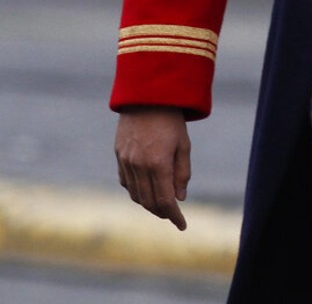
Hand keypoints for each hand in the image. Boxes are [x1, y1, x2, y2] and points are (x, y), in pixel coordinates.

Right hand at [115, 106, 190, 230]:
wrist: (147, 95)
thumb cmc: (171, 119)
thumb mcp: (183, 144)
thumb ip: (182, 173)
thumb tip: (179, 198)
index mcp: (158, 164)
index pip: (165, 201)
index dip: (174, 216)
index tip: (182, 225)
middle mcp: (139, 165)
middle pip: (148, 202)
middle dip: (162, 212)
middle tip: (172, 215)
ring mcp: (126, 161)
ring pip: (135, 194)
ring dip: (148, 203)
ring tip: (160, 204)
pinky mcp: (119, 155)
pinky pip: (125, 182)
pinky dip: (135, 190)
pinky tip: (144, 189)